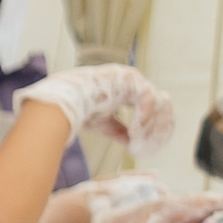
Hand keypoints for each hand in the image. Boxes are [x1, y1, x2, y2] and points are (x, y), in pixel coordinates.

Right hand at [15, 64, 175, 158]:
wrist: (63, 101)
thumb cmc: (79, 111)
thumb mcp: (105, 124)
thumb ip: (121, 131)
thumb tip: (134, 146)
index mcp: (127, 90)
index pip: (151, 106)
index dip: (156, 124)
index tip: (156, 141)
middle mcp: (132, 82)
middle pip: (159, 102)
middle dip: (160, 124)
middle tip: (155, 143)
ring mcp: (132, 77)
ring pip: (156, 100)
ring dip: (151, 123)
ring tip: (139, 140)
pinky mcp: (129, 77)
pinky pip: (145, 98)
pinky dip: (143, 116)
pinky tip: (136, 131)